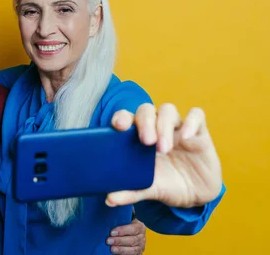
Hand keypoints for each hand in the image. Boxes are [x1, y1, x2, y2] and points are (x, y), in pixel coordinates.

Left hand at [107, 103, 221, 208]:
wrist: (196, 195)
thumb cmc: (167, 184)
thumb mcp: (149, 189)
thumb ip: (130, 192)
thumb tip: (110, 199)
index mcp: (138, 136)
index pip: (127, 117)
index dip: (122, 117)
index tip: (119, 126)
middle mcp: (156, 127)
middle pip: (147, 110)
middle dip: (145, 122)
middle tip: (146, 141)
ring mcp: (177, 127)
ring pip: (168, 110)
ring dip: (164, 125)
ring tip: (163, 147)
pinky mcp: (199, 132)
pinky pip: (197, 115)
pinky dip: (191, 122)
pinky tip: (187, 137)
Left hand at [107, 218, 145, 253]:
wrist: (131, 232)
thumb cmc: (126, 224)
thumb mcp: (125, 220)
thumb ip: (120, 220)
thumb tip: (109, 220)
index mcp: (139, 226)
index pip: (133, 228)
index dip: (122, 230)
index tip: (112, 232)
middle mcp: (141, 237)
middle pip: (132, 240)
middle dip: (119, 241)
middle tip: (108, 241)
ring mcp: (140, 246)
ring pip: (133, 250)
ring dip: (121, 249)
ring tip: (112, 249)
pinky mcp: (138, 253)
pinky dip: (124, 254)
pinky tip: (116, 253)